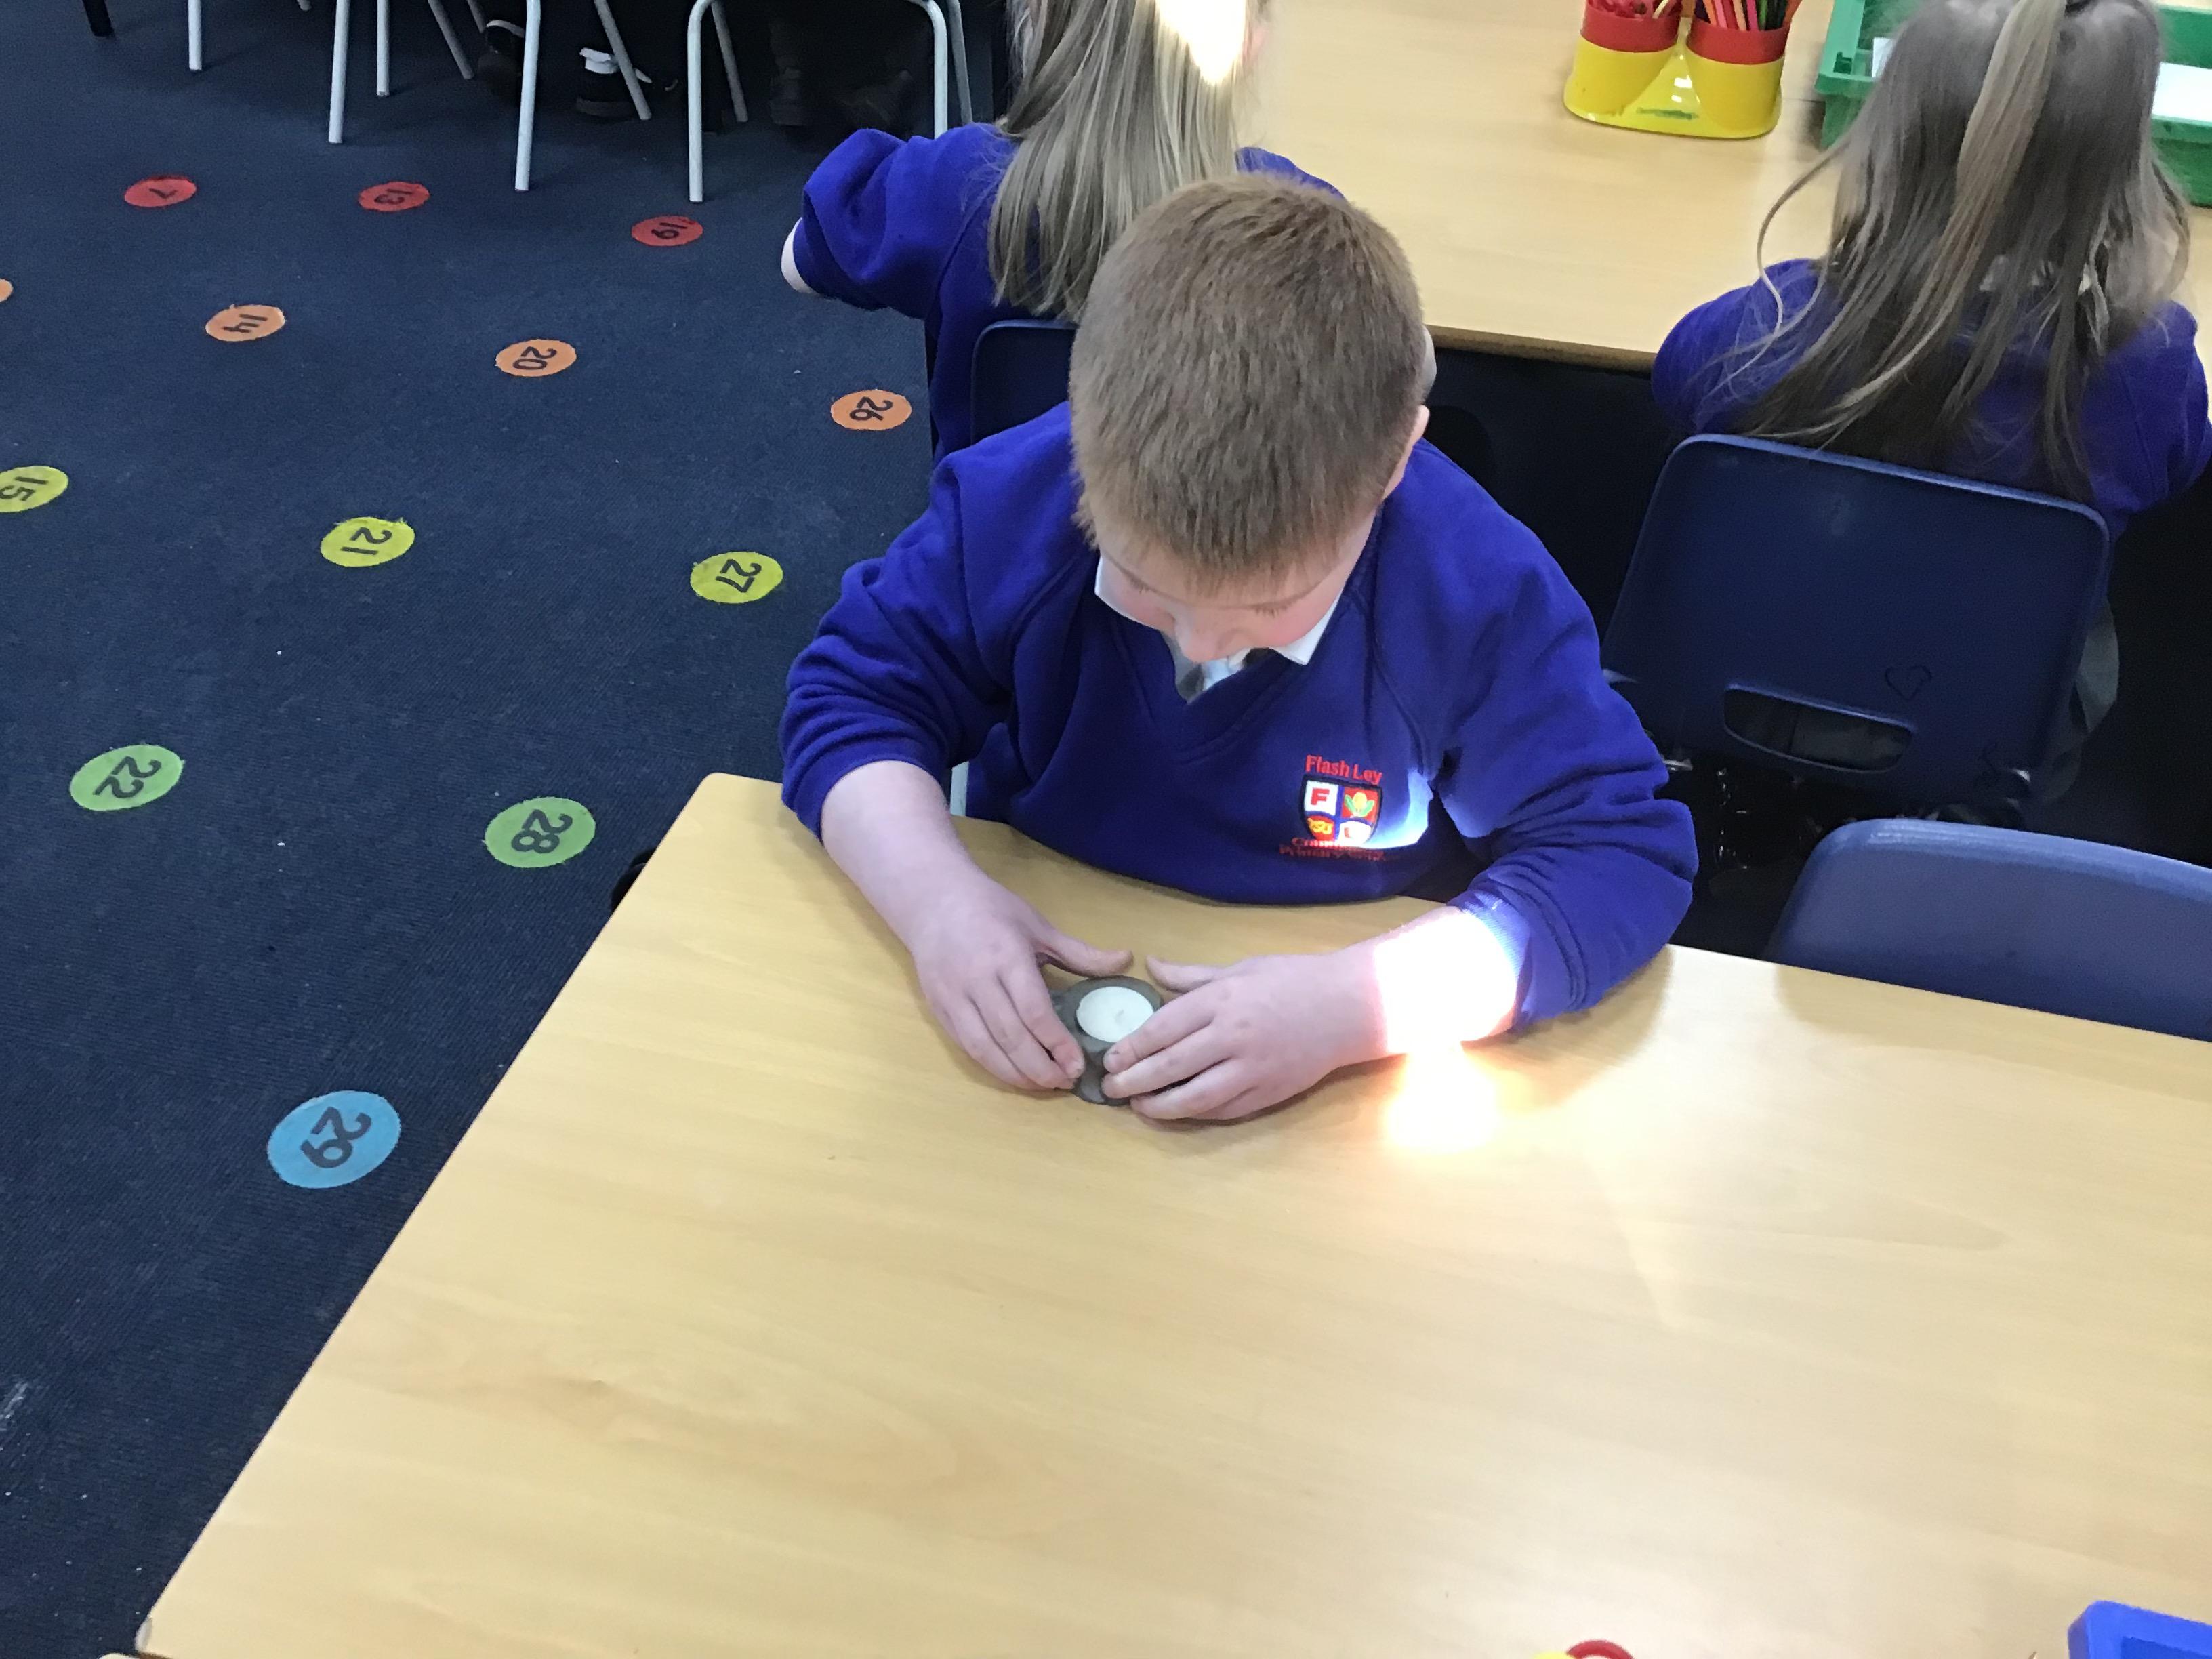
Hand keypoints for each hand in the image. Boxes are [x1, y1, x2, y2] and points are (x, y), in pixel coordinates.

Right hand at [904, 874, 1130, 1091]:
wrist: (933, 901)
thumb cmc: (992, 910)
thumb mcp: (1038, 926)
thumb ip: (1080, 953)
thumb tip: (1126, 960)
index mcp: (1007, 956)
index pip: (1034, 1011)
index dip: (1056, 1043)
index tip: (1077, 1065)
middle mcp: (977, 980)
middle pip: (1010, 1036)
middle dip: (1039, 1067)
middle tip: (1065, 1082)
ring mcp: (953, 997)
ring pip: (984, 1048)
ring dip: (1015, 1074)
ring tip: (1042, 1085)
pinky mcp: (939, 1009)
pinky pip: (966, 1046)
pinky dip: (991, 1065)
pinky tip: (1013, 1073)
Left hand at [1101, 951, 1380, 1122]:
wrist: (1350, 1006)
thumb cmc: (1292, 979)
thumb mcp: (1240, 967)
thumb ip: (1191, 975)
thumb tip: (1150, 965)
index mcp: (1222, 999)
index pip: (1163, 1028)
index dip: (1131, 1047)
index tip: (1111, 1058)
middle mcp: (1233, 1036)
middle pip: (1171, 1065)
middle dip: (1134, 1080)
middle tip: (1111, 1088)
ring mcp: (1253, 1069)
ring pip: (1195, 1096)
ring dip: (1160, 1105)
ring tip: (1139, 1105)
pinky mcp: (1269, 1092)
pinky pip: (1224, 1110)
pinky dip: (1196, 1113)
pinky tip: (1178, 1111)